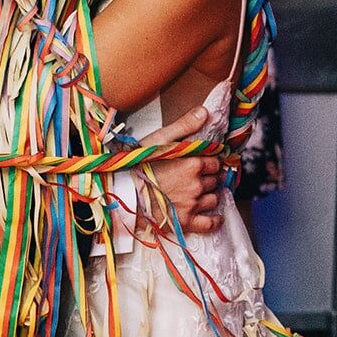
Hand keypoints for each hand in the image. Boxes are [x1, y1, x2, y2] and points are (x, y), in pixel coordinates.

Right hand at [148, 105, 222, 234]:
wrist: (121, 195)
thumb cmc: (136, 166)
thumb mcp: (158, 140)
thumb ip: (184, 126)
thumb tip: (205, 112)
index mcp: (193, 163)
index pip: (215, 161)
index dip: (211, 161)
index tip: (206, 162)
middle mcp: (197, 185)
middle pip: (215, 180)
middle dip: (211, 177)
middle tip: (203, 176)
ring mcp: (192, 205)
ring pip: (214, 199)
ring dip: (212, 195)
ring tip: (203, 192)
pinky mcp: (186, 222)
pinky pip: (210, 223)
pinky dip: (215, 220)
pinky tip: (214, 216)